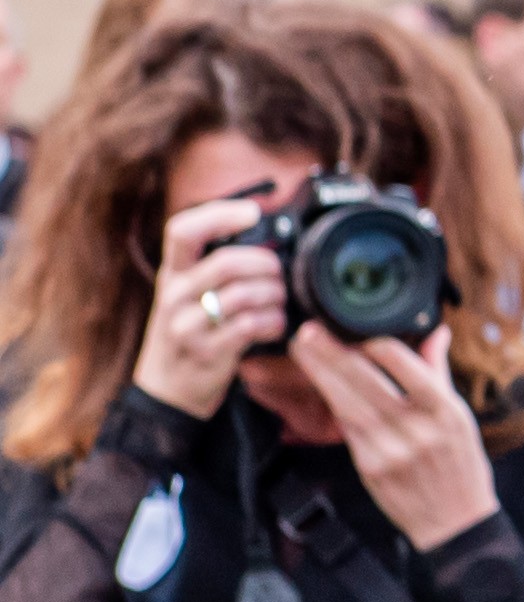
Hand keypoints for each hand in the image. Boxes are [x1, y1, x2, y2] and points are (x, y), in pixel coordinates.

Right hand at [131, 196, 285, 417]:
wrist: (167, 389)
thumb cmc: (189, 331)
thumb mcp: (189, 294)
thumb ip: (215, 267)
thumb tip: (267, 240)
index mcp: (172, 272)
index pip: (182, 229)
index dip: (219, 214)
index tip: (254, 212)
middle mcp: (174, 294)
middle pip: (227, 262)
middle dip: (266, 264)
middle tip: (279, 273)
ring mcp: (187, 324)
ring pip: (245, 295)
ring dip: (275, 296)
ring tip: (278, 302)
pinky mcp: (206, 350)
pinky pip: (251, 326)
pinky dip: (274, 323)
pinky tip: (274, 326)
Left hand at [283, 326, 497, 549]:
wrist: (454, 522)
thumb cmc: (460, 466)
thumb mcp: (461, 419)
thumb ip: (439, 373)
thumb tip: (436, 332)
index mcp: (446, 413)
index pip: (408, 368)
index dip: (377, 345)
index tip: (357, 329)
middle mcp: (418, 430)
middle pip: (367, 382)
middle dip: (332, 354)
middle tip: (307, 331)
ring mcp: (390, 450)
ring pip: (347, 403)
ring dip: (320, 374)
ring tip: (302, 350)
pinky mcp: (369, 466)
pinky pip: (346, 427)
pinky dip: (332, 402)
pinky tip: (319, 384)